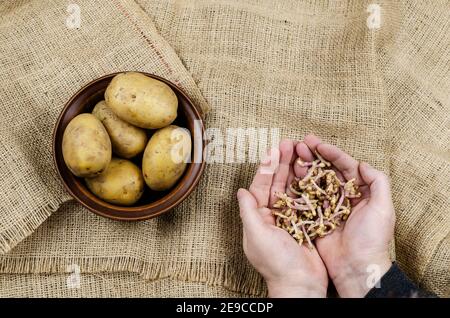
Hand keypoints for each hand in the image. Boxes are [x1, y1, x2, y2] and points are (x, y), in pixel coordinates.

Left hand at [237, 139, 327, 297]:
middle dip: (282, 163)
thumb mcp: (256, 234)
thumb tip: (240, 190)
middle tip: (290, 143)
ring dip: (295, 170)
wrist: (301, 283)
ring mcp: (290, 218)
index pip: (260, 186)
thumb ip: (248, 211)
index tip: (273, 150)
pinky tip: (312, 170)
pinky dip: (308, 184)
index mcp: (258, 217)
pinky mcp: (306, 222)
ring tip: (301, 151)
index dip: (267, 167)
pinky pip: (306, 199)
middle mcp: (273, 215)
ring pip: (292, 188)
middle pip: (277, 183)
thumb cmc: (276, 261)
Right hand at [296, 135, 394, 296]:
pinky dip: (296, 186)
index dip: (332, 153)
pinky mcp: (315, 217)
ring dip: (303, 167)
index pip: (345, 166)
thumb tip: (362, 163)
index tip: (318, 144)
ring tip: (291, 155)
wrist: (356, 267)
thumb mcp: (383, 208)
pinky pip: (305, 198)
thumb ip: (378, 182)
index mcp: (360, 191)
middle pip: (326, 170)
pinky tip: (287, 176)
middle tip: (300, 143)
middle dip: (314, 156)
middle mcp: (342, 196)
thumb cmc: (372, 238)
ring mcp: (327, 206)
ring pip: (314, 181)